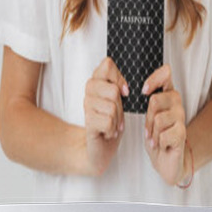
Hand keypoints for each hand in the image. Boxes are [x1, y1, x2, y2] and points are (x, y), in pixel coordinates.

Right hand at [83, 57, 128, 175]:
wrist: (100, 147)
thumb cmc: (111, 120)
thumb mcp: (117, 100)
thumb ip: (119, 86)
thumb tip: (125, 88)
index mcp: (97, 79)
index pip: (107, 64)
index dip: (119, 78)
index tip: (124, 91)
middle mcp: (89, 90)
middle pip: (113, 90)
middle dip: (121, 106)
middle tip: (116, 114)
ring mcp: (86, 105)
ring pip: (112, 107)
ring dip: (118, 120)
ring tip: (112, 124)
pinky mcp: (88, 122)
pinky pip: (108, 121)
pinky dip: (113, 129)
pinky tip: (108, 131)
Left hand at [142, 64, 187, 186]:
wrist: (167, 160)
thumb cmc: (157, 136)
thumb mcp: (150, 115)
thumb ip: (150, 101)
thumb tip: (142, 89)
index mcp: (168, 94)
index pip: (166, 73)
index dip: (154, 78)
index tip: (144, 90)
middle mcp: (176, 102)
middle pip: (155, 101)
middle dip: (147, 119)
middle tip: (150, 130)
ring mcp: (181, 117)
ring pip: (158, 119)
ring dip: (152, 133)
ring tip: (156, 138)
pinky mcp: (182, 132)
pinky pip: (163, 134)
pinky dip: (158, 143)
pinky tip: (163, 145)